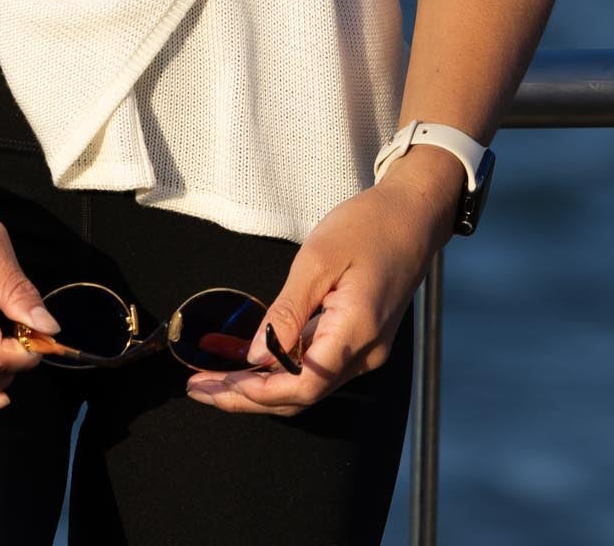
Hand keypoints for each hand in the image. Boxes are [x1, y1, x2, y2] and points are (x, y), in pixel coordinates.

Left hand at [184, 178, 448, 417]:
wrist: (413, 216)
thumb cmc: (368, 226)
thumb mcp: (318, 258)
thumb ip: (287, 311)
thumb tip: (256, 356)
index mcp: (356, 332)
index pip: (302, 387)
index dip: (256, 394)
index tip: (216, 386)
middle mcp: (365, 354)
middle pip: (301, 395)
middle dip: (247, 397)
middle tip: (201, 388)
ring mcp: (367, 351)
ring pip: (308, 385)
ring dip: (261, 386)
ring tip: (215, 378)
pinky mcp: (363, 341)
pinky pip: (318, 367)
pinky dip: (282, 369)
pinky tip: (252, 361)